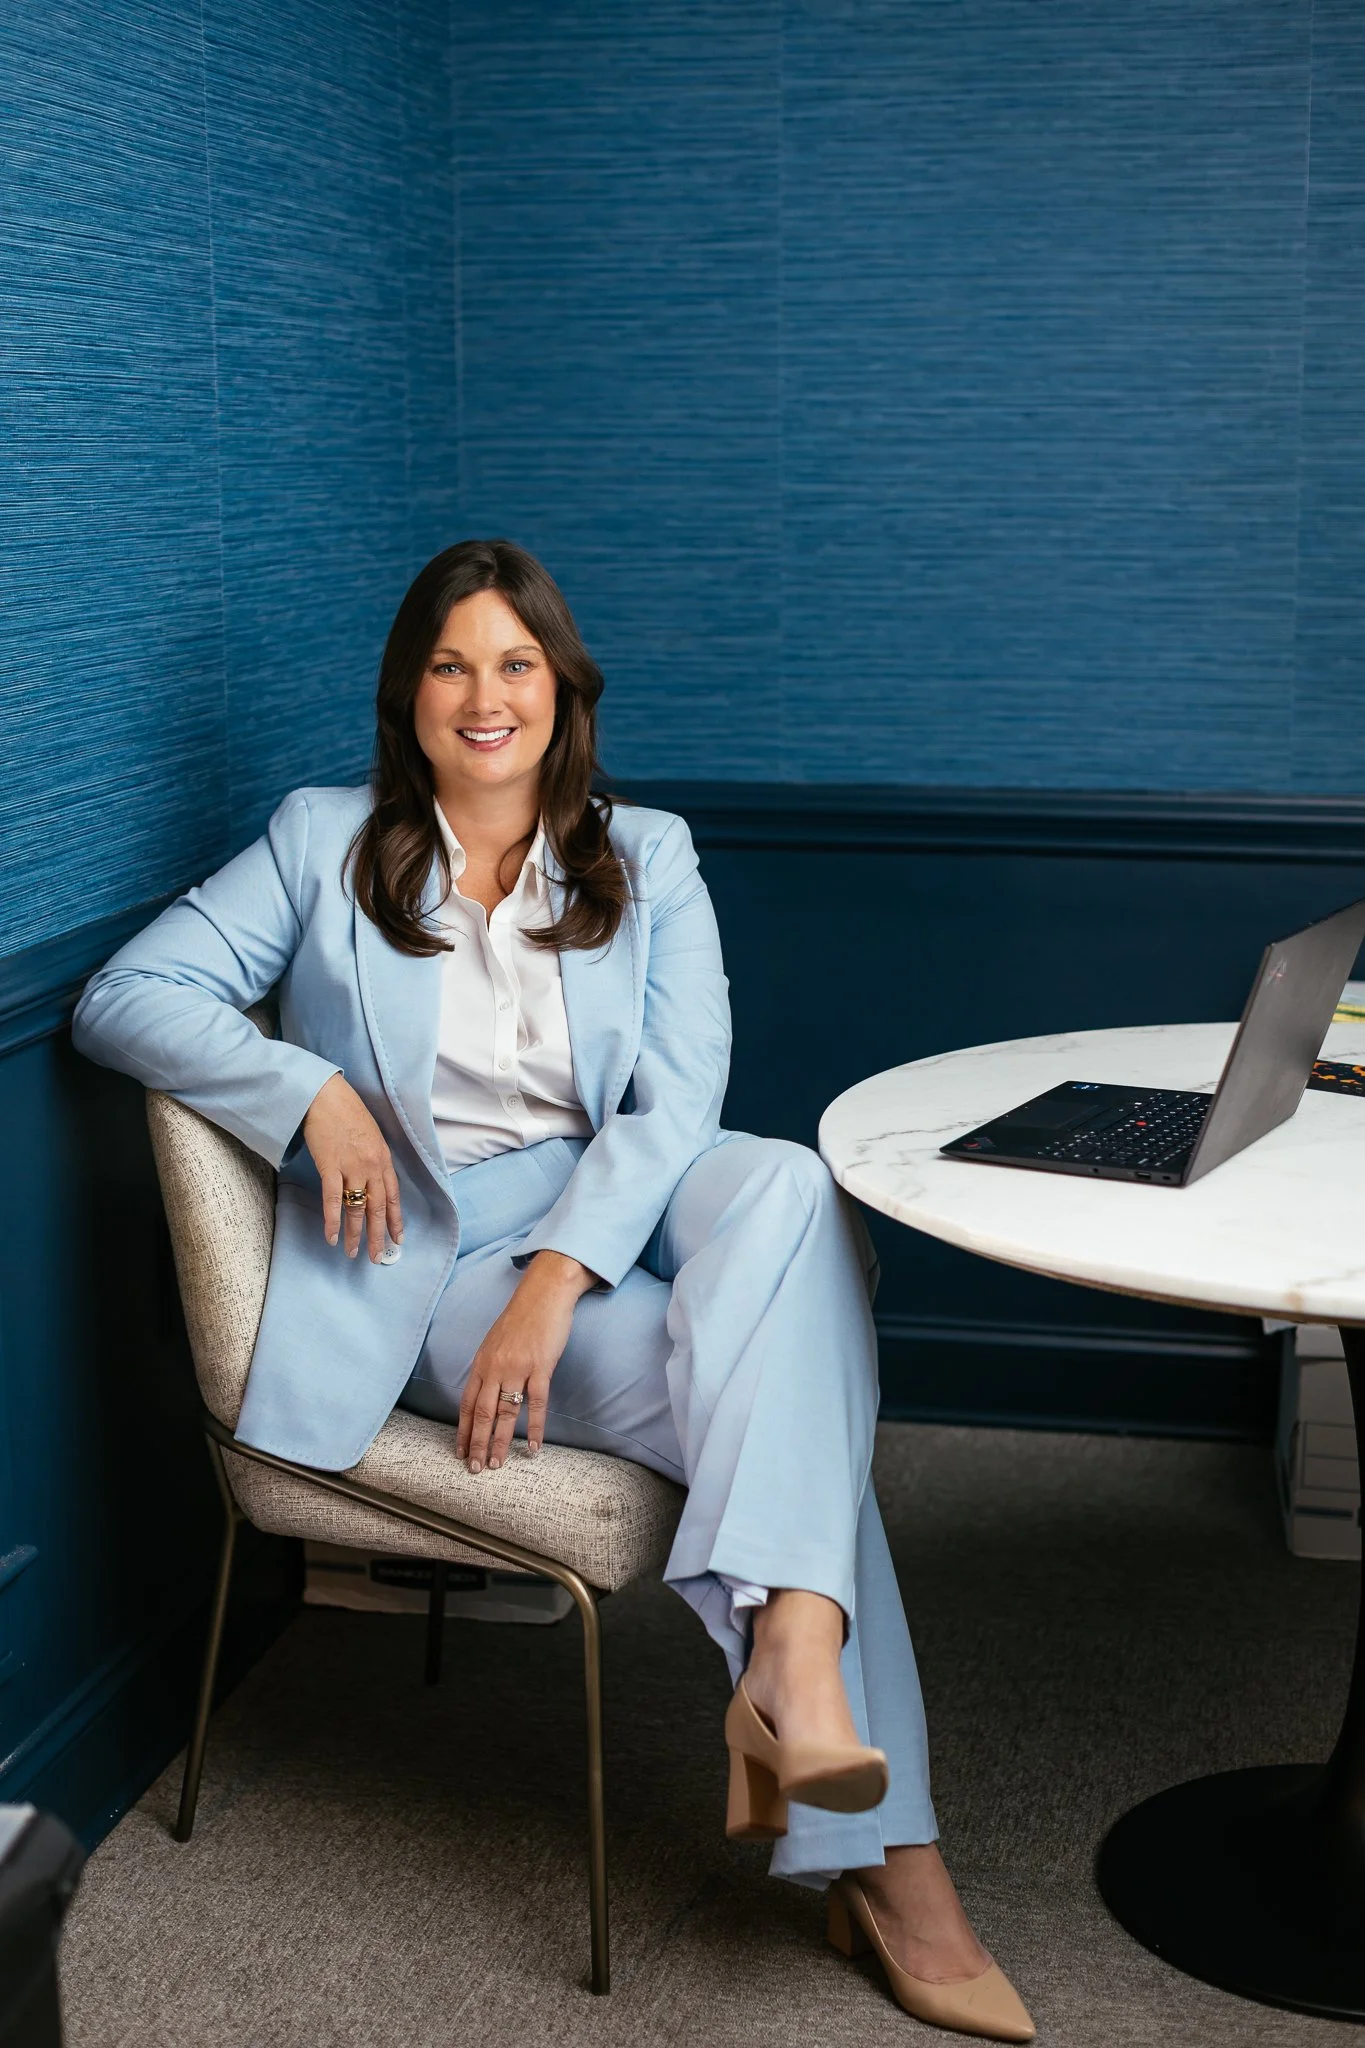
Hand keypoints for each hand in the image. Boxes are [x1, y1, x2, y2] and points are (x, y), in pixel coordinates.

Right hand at [302, 1073, 403, 1261]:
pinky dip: (333, 1220)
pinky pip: (333, 1200)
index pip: (393, 1196)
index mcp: (383, 1158)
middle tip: (377, 1257)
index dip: (395, 1219)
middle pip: (378, 1208)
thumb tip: (371, 1179)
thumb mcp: (370, 1135)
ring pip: (357, 1208)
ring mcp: (352, 1167)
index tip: (398, 1238)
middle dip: (378, 1235)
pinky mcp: (330, 1166)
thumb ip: (374, 1158)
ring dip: (355, 1234)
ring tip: (353, 1253)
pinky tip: (332, 1237)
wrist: (326, 1095)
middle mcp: (372, 1166)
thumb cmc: (346, 1111)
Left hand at [458, 1252, 596, 1471]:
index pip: (466, 1403)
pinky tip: (531, 1447)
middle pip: (481, 1413)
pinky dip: (533, 1427)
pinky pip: (536, 1403)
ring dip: (499, 1441)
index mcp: (482, 1362)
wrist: (544, 1294)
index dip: (462, 1430)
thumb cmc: (522, 1316)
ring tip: (496, 1464)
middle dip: (476, 1443)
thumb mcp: (496, 1341)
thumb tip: (485, 1390)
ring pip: (504, 1413)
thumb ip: (490, 1366)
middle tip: (474, 1468)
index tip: (459, 1451)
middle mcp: (495, 1367)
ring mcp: (517, 1368)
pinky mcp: (540, 1367)